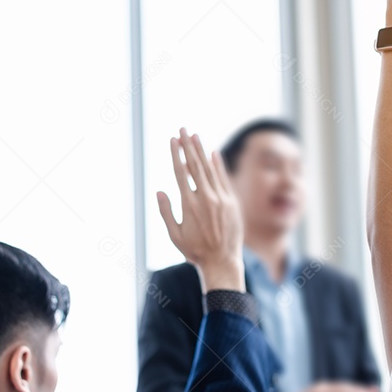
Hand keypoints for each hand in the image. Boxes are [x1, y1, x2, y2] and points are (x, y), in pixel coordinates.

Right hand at [157, 128, 243, 291]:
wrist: (222, 261)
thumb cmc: (195, 251)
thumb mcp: (174, 235)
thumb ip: (166, 211)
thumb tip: (159, 190)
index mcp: (189, 204)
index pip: (181, 172)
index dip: (176, 154)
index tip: (172, 140)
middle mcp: (205, 198)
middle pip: (195, 166)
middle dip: (187, 146)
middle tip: (182, 129)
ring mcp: (221, 199)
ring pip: (209, 169)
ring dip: (201, 151)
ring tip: (194, 135)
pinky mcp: (232, 202)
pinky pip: (224, 179)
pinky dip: (218, 165)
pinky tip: (213, 153)